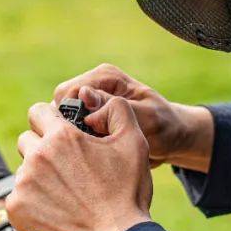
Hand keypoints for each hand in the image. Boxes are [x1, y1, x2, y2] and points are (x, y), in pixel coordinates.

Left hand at [9, 97, 151, 230]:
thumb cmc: (126, 193)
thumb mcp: (134, 142)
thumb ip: (116, 111)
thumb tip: (95, 101)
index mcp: (61, 137)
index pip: (37, 111)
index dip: (49, 119)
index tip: (59, 132)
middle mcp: (37, 157)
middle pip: (27, 139)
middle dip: (43, 147)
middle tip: (66, 167)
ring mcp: (24, 184)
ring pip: (23, 169)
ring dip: (38, 176)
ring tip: (65, 193)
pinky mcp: (16, 208)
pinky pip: (17, 196)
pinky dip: (32, 202)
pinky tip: (54, 210)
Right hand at [53, 63, 212, 171]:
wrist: (172, 139)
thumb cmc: (165, 127)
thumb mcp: (146, 118)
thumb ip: (115, 107)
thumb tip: (84, 95)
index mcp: (106, 77)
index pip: (68, 92)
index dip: (70, 116)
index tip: (88, 137)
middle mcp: (93, 85)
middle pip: (59, 105)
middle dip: (69, 127)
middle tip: (91, 146)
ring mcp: (88, 101)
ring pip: (59, 119)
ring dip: (71, 136)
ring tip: (92, 150)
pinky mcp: (86, 117)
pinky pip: (67, 129)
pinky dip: (74, 141)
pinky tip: (89, 153)